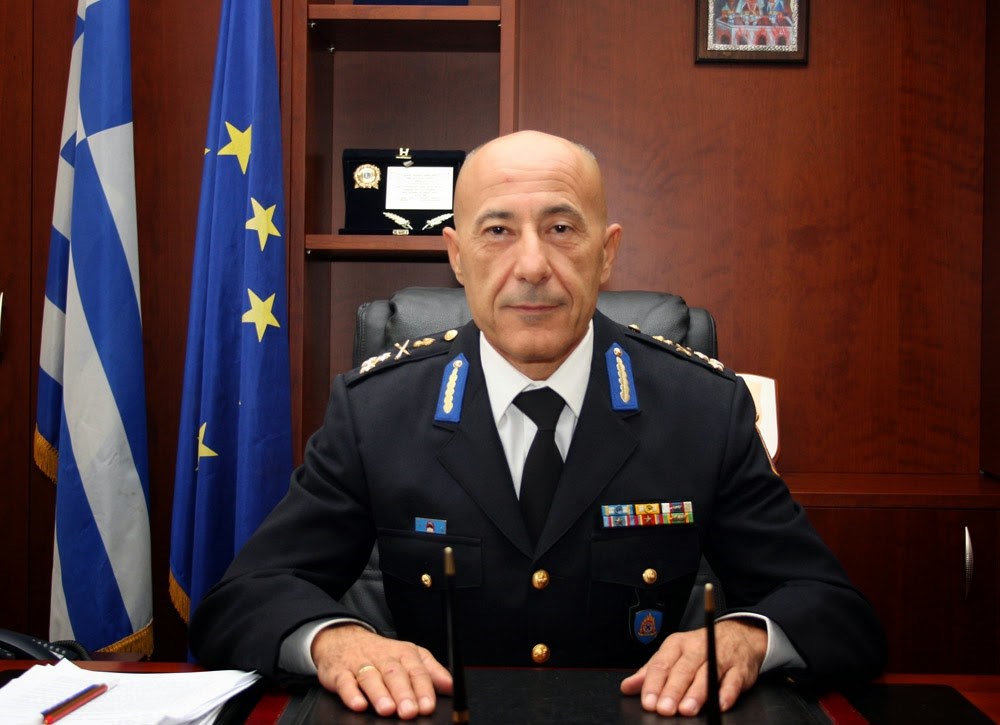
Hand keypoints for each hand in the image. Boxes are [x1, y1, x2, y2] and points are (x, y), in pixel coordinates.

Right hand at [311, 624, 451, 719]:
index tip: (428, 705)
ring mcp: (361, 664)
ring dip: (379, 694)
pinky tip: (358, 704)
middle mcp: (383, 658)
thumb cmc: (382, 654)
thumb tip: (452, 686)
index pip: (416, 670)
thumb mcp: (409, 656)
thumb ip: (431, 671)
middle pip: (394, 674)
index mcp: (403, 654)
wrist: (344, 639)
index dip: (423, 688)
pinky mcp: (340, 672)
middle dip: (403, 693)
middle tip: (410, 711)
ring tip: (388, 710)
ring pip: (371, 678)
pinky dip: (351, 694)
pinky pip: (345, 682)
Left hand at [620, 619, 766, 716]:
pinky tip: (719, 705)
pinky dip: (726, 694)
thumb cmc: (699, 649)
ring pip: (707, 674)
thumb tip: (627, 687)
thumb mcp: (672, 655)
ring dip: (697, 693)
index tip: (648, 702)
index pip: (661, 664)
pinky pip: (733, 681)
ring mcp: (720, 657)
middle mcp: (697, 648)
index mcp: (677, 644)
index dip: (654, 684)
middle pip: (683, 669)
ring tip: (687, 710)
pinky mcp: (739, 669)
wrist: (738, 635)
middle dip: (673, 690)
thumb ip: (651, 672)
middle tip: (664, 709)